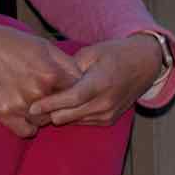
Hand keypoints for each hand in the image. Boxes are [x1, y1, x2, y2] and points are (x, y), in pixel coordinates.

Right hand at [0, 17, 80, 139]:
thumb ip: (66, 64)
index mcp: (51, 74)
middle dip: (59, 104)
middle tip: (47, 94)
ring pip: (45, 122)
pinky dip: (28, 126)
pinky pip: (26, 131)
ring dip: (43, 115)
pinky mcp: (3, 114)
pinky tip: (24, 114)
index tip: (65, 88)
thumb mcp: (43, 45)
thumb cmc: (9, 42)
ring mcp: (20, 106)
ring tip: (32, 99)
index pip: (77, 93)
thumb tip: (83, 80)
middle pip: (62, 110)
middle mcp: (38, 93)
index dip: (73, 91)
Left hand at [27, 36, 166, 127]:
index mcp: (100, 83)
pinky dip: (70, 116)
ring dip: (57, 115)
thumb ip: (69, 68)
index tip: (31, 107)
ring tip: (43, 105)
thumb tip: (46, 79)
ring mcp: (108, 114)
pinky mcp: (108, 120)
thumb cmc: (114, 54)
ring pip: (71, 121)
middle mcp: (105, 103)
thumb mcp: (91, 53)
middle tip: (30, 106)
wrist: (144, 64)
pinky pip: (81, 122)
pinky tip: (62, 106)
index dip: (49, 104)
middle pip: (67, 116)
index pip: (71, 99)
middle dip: (47, 113)